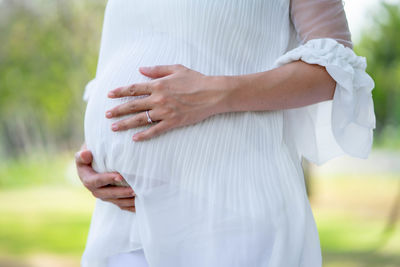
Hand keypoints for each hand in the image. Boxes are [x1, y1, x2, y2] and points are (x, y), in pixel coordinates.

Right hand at [75, 145, 136, 211]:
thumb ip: (82, 155)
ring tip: (139, 196)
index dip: (108, 179)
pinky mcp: (113, 199)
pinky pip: (122, 205)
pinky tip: (140, 205)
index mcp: (88, 180)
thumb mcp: (84, 155)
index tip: (120, 177)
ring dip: (128, 201)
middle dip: (121, 192)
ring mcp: (105, 196)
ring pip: (116, 201)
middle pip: (108, 194)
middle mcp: (95, 191)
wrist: (94, 164)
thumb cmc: (91, 156)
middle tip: (134, 190)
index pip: (97, 181)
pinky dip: (130, 206)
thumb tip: (85, 154)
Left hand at [105, 64, 229, 140]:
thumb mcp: (176, 69)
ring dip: (125, 123)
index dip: (120, 91)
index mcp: (158, 85)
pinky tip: (135, 138)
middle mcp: (158, 99)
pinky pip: (155, 130)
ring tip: (114, 127)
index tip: (109, 95)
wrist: (212, 93)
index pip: (134, 88)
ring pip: (140, 119)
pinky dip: (144, 135)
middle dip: (118, 110)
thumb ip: (157, 70)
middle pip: (133, 105)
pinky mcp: (173, 122)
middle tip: (106, 114)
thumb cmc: (196, 79)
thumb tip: (140, 69)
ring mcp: (165, 112)